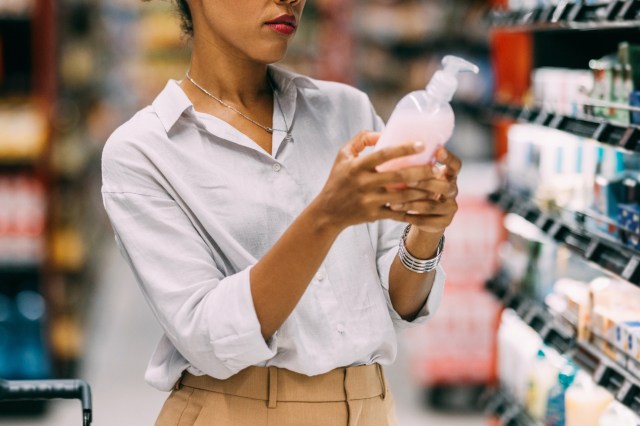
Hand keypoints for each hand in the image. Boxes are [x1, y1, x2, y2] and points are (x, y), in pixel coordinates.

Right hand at [312, 131, 434, 231]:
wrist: (327, 212)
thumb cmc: (337, 180)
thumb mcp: (343, 155)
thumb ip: (361, 139)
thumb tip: (383, 132)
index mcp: (356, 166)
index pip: (383, 154)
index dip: (404, 149)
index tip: (422, 145)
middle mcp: (363, 184)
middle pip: (398, 177)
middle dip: (421, 172)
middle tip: (437, 168)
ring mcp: (369, 201)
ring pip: (402, 197)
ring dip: (422, 192)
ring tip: (437, 186)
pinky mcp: (373, 215)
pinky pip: (397, 214)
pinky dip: (413, 211)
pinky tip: (426, 206)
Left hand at [388, 147, 460, 233]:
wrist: (428, 219)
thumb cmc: (420, 191)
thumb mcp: (422, 178)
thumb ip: (416, 167)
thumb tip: (392, 150)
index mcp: (449, 176)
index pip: (456, 165)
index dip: (449, 158)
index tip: (437, 151)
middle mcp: (453, 191)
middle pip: (444, 186)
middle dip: (425, 183)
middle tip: (407, 180)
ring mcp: (450, 208)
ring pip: (431, 206)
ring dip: (410, 203)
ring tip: (393, 203)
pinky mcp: (443, 223)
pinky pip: (425, 220)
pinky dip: (408, 216)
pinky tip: (394, 214)